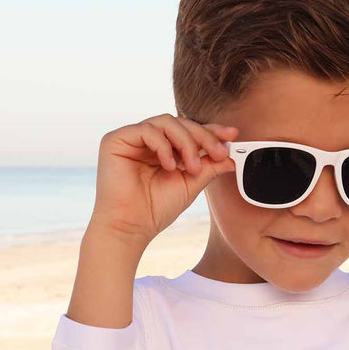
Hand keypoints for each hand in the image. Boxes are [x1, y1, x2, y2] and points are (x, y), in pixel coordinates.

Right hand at [90, 114, 238, 244]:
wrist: (130, 228)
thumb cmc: (155, 210)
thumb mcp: (190, 185)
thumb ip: (209, 168)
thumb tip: (231, 158)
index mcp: (163, 150)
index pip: (188, 131)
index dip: (211, 130)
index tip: (232, 135)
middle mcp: (147, 141)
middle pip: (180, 122)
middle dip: (204, 137)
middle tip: (218, 154)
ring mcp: (131, 138)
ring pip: (166, 122)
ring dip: (186, 143)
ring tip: (192, 169)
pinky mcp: (116, 140)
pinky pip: (147, 130)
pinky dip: (164, 146)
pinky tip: (169, 166)